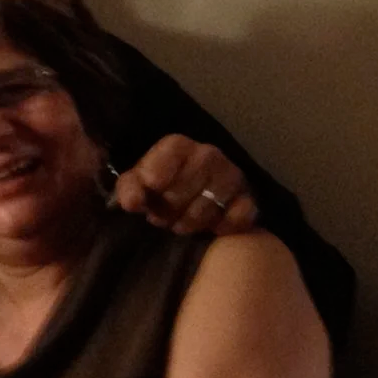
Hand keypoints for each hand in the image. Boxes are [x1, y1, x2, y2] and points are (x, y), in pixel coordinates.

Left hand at [111, 136, 256, 235]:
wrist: (184, 209)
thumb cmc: (153, 193)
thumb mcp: (133, 187)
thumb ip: (128, 189)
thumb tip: (133, 202)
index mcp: (177, 146)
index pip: (170, 153)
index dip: (155, 178)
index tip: (147, 197)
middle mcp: (208, 154)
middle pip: (189, 182)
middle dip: (169, 208)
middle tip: (161, 218)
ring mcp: (231, 175)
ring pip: (210, 202)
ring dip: (191, 221)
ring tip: (180, 225)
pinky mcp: (248, 198)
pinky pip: (241, 213)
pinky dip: (225, 226)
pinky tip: (212, 231)